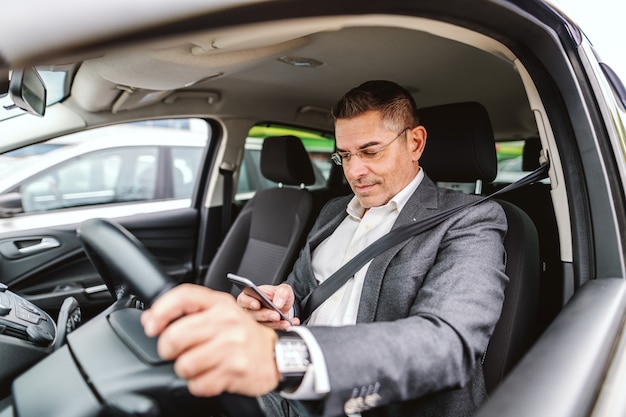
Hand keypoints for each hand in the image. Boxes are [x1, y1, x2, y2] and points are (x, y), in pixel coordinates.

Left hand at [141, 284, 280, 396]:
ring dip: (185, 369)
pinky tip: (210, 374)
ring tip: (199, 363)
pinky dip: (199, 384)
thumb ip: (188, 312)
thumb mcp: (220, 313)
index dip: (160, 311)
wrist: (275, 354)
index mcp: (220, 304)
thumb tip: (150, 319)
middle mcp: (226, 322)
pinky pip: (198, 384)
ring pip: (184, 364)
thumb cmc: (242, 333)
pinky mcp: (234, 370)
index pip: (183, 297)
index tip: (152, 326)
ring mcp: (231, 347)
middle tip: (176, 351)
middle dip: (167, 349)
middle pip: (176, 336)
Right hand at [237, 283, 299, 328]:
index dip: (249, 302)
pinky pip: (271, 330)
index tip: (257, 305)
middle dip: (266, 315)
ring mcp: (257, 320)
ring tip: (286, 322)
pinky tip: (289, 323)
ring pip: (262, 324)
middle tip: (276, 315)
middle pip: (253, 314)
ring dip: (275, 324)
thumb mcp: (284, 289)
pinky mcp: (264, 329)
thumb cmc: (278, 295)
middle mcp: (250, 309)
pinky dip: (282, 327)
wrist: (285, 305)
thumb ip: (282, 292)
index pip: (244, 299)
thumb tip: (278, 303)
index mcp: (250, 296)